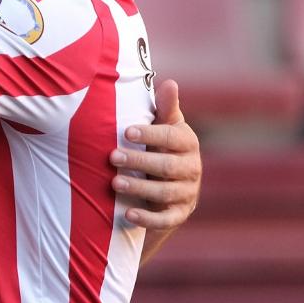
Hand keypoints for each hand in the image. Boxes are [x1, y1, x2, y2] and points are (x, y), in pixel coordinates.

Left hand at [111, 79, 201, 229]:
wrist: (169, 186)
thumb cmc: (160, 147)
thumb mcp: (164, 127)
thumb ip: (165, 108)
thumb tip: (170, 82)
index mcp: (187, 143)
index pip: (171, 138)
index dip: (150, 134)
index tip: (126, 131)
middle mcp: (192, 168)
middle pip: (166, 166)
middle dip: (138, 161)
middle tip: (112, 157)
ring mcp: (187, 193)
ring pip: (164, 193)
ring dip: (139, 188)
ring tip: (114, 183)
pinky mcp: (179, 214)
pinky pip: (166, 220)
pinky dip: (147, 219)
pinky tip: (128, 214)